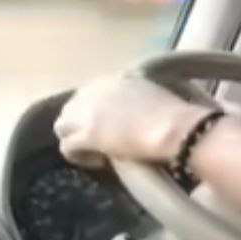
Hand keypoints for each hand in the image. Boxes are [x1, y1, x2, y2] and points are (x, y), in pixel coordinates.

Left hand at [53, 74, 209, 168]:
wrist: (177, 129)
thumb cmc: (177, 115)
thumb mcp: (155, 96)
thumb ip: (138, 99)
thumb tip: (135, 113)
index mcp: (117, 78)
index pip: (92, 93)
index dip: (98, 111)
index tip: (113, 125)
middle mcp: (97, 88)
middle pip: (72, 107)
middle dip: (81, 123)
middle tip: (100, 140)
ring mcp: (88, 111)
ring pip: (63, 126)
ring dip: (76, 138)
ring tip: (95, 152)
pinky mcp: (85, 134)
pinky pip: (67, 147)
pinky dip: (79, 156)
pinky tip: (95, 162)